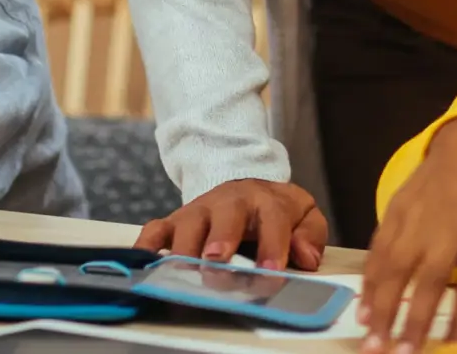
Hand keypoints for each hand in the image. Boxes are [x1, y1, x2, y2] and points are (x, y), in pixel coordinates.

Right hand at [140, 177, 326, 271]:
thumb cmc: (273, 209)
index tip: (271, 271)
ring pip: (188, 223)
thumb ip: (311, 233)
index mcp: (266, 201)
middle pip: (225, 215)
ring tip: (183, 270)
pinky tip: (145, 262)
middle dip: (220, 239)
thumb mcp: (303, 213)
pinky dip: (147, 245)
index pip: (273, 219)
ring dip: (185, 247)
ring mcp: (199, 210)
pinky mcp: (175, 220)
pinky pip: (156, 229)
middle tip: (216, 262)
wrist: (244, 185)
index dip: (273, 245)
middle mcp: (229, 202)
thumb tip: (306, 257)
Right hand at [359, 114, 456, 353]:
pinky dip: (369, 277)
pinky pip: (379, 246)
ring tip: (372, 340)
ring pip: (394, 265)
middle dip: (411, 320)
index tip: (451, 349)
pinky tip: (364, 305)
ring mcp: (417, 216)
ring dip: (381, 305)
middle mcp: (447, 226)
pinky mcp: (397, 207)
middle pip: (426, 279)